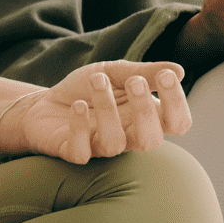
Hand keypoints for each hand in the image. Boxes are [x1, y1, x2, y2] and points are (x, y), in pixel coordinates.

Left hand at [9, 63, 191, 163]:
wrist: (43, 102)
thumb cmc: (86, 89)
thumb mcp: (115, 72)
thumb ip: (144, 72)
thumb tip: (179, 70)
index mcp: (145, 117)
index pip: (177, 123)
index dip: (177, 104)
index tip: (166, 76)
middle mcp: (127, 136)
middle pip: (151, 140)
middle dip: (146, 110)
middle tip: (135, 81)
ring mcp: (100, 146)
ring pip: (115, 143)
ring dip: (107, 109)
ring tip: (98, 80)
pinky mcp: (74, 152)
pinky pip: (81, 151)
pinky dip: (80, 126)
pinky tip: (77, 105)